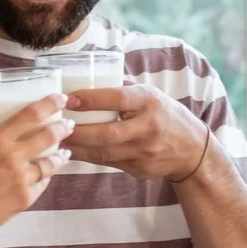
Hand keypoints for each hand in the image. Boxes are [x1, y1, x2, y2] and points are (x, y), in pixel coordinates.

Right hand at [0, 98, 68, 234]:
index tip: (60, 98)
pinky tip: (46, 175)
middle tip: (68, 125)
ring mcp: (22, 178)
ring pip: (51, 163)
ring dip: (60, 156)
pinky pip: (42, 183)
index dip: (50, 104)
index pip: (30, 115)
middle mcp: (13, 156)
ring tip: (64, 153)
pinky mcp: (25, 198)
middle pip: (48, 136)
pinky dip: (45, 178)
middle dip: (63, 128)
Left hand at [62, 86, 213, 181]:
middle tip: (54, 125)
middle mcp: (149, 127)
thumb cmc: (164, 114)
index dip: (92, 99)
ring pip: (104, 152)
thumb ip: (123, 90)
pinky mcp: (140, 169)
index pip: (118, 98)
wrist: (192, 149)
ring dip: (78, 147)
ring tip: (56, 140)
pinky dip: (88, 158)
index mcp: (150, 102)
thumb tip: (86, 78)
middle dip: (78, 131)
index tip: (69, 99)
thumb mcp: (151, 95)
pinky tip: (72, 152)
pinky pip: (108, 163)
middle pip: (107, 132)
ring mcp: (145, 151)